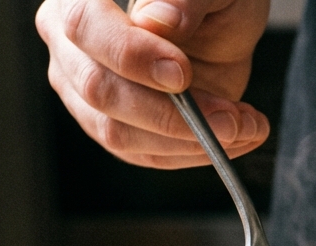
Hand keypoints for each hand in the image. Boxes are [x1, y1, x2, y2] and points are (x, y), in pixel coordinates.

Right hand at [37, 0, 270, 168]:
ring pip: (119, 133)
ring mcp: (87, 93)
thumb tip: (157, 21)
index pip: (85, 26)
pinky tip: (238, 136)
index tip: (181, 74)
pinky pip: (147, 154)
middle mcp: (72, 47)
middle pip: (98, 89)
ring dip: (189, 140)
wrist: (222, 26)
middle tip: (229, 117)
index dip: (131, 55)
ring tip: (243, 124)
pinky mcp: (116, 127)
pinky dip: (196, 152)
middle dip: (170, 113)